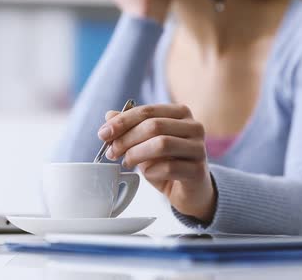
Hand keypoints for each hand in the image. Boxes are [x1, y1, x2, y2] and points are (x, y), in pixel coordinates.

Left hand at [97, 104, 215, 222]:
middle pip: (153, 126)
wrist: (189, 190)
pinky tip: (146, 174)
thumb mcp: (143, 143)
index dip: (122, 122)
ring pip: (162, 144)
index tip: (103, 134)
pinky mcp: (198, 170)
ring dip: (136, 154)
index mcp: (180, 113)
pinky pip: (169, 168)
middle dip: (126, 139)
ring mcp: (199, 148)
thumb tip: (109, 115)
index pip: (146, 111)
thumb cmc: (165, 162)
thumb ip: (128, 128)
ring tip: (126, 162)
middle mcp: (194, 127)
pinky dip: (151, 171)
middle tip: (111, 152)